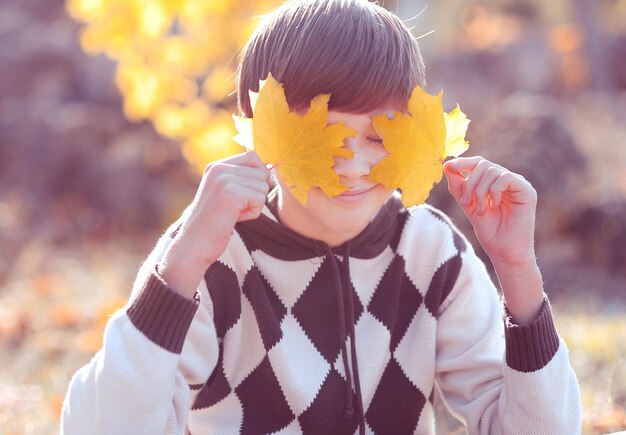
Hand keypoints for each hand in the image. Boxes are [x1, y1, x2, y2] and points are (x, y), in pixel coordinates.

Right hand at [160, 152, 270, 296]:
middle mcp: (219, 168)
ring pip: (263, 187)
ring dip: (254, 206)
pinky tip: (234, 219)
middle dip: (256, 194)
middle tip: (235, 208)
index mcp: (216, 166)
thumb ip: (241, 179)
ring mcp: (224, 179)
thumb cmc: (214, 224)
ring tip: (232, 214)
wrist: (194, 245)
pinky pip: (260, 200)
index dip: (257, 178)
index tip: (241, 197)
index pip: (253, 157)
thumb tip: (270, 169)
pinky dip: (252, 214)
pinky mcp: (231, 193)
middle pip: (262, 173)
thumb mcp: (224, 193)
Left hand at [443, 156, 536, 265]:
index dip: (463, 162)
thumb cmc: (489, 232)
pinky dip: (494, 191)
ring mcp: (518, 184)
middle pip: (483, 164)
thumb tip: (447, 165)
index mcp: (494, 182)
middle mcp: (506, 180)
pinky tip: (494, 205)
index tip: (448, 167)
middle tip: (465, 203)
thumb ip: (459, 187)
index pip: (478, 163)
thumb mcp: (468, 206)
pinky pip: (505, 178)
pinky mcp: (527, 191)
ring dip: (479, 191)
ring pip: (492, 171)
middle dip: (469, 183)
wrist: (504, 252)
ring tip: (480, 210)